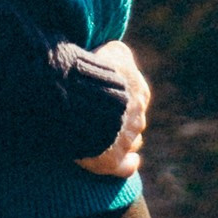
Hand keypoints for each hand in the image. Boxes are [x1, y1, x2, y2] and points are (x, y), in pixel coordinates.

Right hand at [76, 39, 150, 178]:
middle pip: (134, 121)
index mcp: (140, 92)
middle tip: (101, 117)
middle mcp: (137, 118)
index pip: (137, 96)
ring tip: (105, 137)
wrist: (78, 100)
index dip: (122, 97)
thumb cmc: (93, 72)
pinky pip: (126, 167)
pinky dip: (127, 164)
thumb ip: (121, 54)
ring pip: (132, 143)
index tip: (108, 96)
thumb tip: (120, 55)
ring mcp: (126, 141)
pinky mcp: (111, 161)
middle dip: (122, 120)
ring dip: (122, 140)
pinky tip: (125, 161)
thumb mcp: (112, 51)